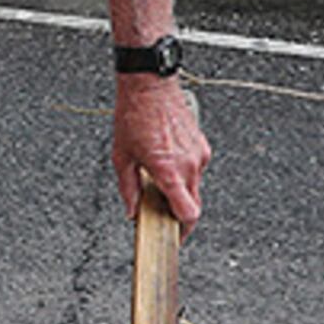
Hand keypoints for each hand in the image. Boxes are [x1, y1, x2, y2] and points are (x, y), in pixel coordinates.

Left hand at [112, 72, 209, 228]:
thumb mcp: (121, 157)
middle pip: (194, 204)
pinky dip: (184, 173)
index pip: (189, 213)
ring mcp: (198, 154)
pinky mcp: (201, 145)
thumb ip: (128, 189)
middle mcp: (189, 164)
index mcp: (169, 170)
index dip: (183, 230)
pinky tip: (166, 162)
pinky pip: (196, 168)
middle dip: (180, 214)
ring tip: (159, 180)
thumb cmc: (134, 116)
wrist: (149, 86)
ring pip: (195, 186)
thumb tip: (131, 210)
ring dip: (180, 190)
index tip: (174, 237)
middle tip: (163, 215)